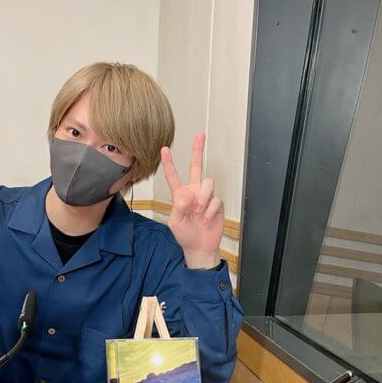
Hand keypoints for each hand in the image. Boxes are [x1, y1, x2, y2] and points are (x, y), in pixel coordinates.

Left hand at [161, 133, 222, 269]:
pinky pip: (215, 200)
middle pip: (196, 167)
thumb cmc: (184, 234)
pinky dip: (209, 211)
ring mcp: (206, 197)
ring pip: (207, 183)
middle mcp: (193, 191)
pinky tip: (206, 220)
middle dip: (198, 150)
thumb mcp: (175, 222)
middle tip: (199, 135)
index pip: (174, 176)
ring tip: (198, 212)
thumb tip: (188, 196)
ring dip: (202, 198)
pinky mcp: (217, 203)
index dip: (169, 163)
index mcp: (180, 194)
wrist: (199, 247)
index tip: (164, 149)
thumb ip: (179, 208)